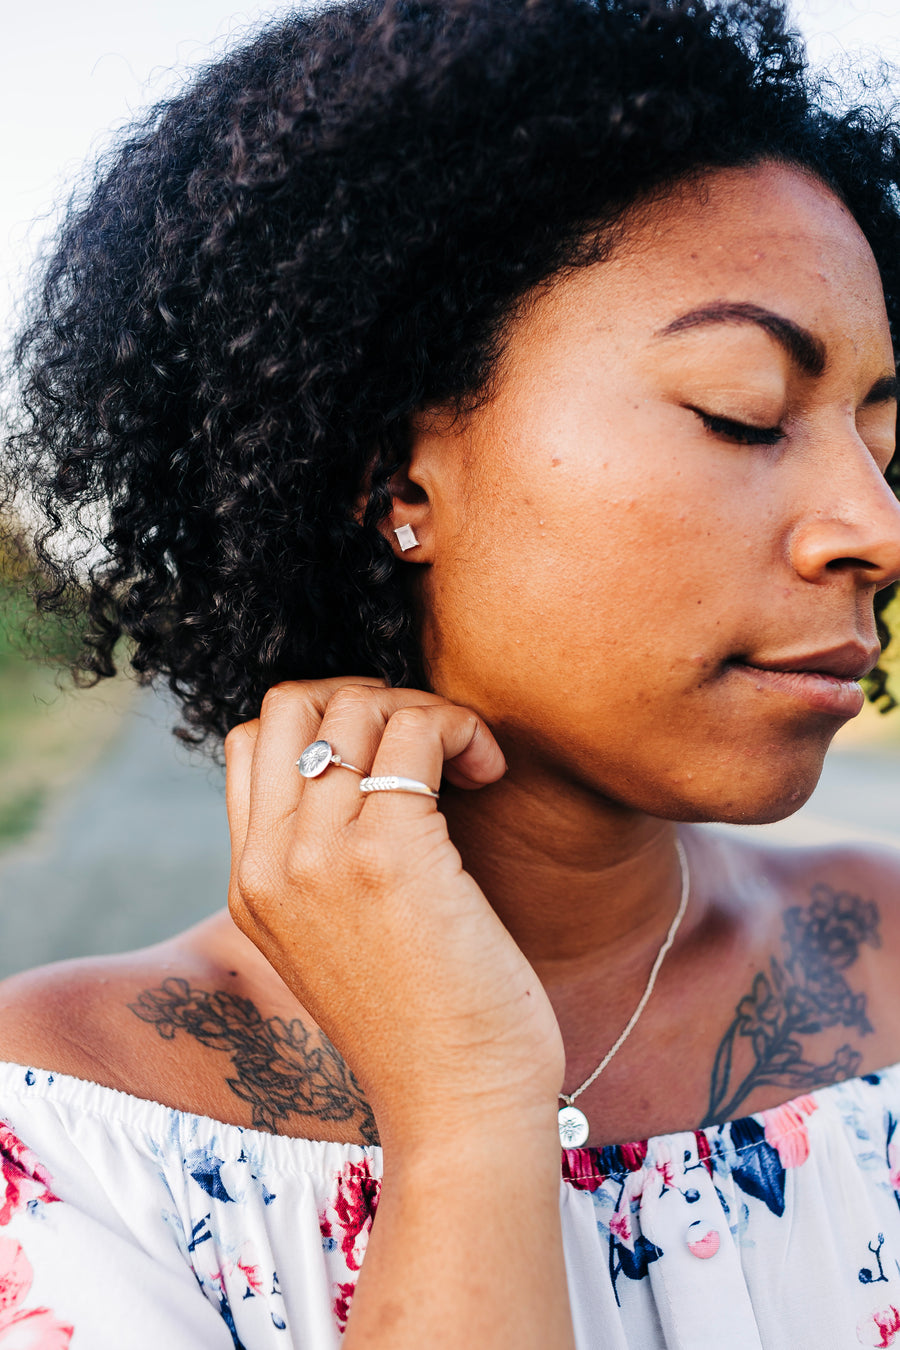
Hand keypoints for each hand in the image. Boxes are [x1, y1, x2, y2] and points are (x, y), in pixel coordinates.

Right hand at [224, 679, 564, 1150]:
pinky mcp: (389, 852)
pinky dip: (462, 729)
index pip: (253, 742)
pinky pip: (417, 731)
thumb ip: (322, 861)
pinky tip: (492, 772)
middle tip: (429, 745)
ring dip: (427, 711)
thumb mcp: (336, 941)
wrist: (458, 1106)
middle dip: (368, 698)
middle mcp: (269, 864)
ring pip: (357, 707)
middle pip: (291, 705)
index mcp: (250, 884)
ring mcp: (320, 855)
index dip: (326, 721)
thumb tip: (370, 762)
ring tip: (470, 761)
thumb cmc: (423, 1022)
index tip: (391, 756)